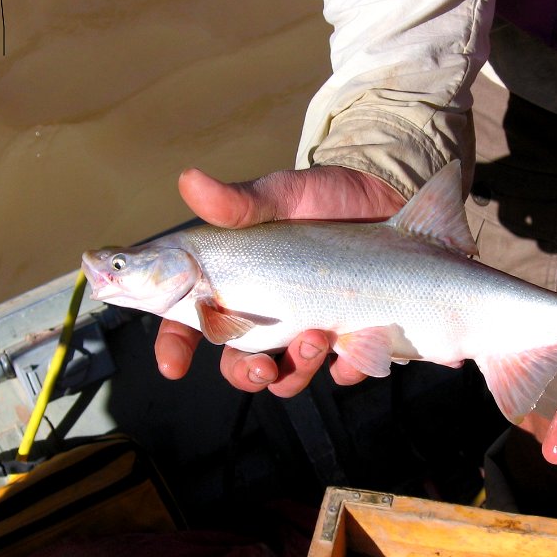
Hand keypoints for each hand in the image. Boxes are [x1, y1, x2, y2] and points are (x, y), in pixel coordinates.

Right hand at [154, 165, 404, 394]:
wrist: (382, 193)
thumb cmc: (319, 196)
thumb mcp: (280, 195)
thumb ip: (238, 202)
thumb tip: (191, 181)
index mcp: (233, 284)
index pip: (189, 323)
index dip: (174, 347)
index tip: (174, 365)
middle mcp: (265, 315)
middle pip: (239, 364)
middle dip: (247, 374)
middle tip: (262, 367)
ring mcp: (307, 328)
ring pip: (287, 375)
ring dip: (296, 370)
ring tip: (317, 337)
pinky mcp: (350, 334)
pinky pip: (345, 368)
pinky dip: (348, 366)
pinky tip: (355, 344)